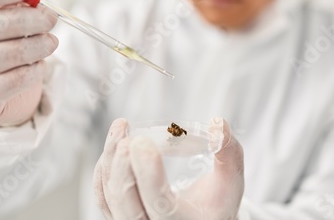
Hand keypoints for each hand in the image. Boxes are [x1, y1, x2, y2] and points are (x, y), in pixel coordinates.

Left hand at [94, 118, 243, 219]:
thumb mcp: (230, 181)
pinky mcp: (120, 219)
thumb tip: (219, 124)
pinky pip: (103, 198)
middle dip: (122, 165)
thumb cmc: (216, 204)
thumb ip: (228, 151)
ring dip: (110, 160)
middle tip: (128, 135)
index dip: (148, 173)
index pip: (160, 202)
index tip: (141, 141)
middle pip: (127, 203)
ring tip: (120, 128)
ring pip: (110, 198)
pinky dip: (103, 171)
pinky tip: (112, 146)